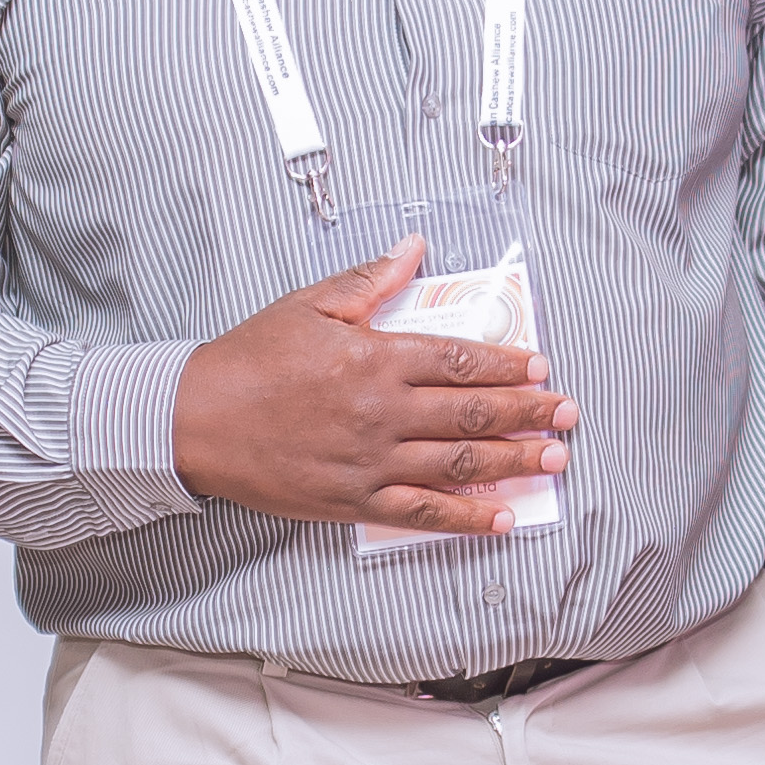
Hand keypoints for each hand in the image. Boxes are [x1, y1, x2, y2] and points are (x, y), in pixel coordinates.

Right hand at [173, 236, 575, 530]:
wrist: (196, 421)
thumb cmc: (250, 360)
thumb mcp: (310, 303)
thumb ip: (371, 278)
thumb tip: (416, 246)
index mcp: (375, 358)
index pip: (461, 360)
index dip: (509, 364)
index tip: (541, 367)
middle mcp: (382, 411)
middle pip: (473, 412)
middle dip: (529, 413)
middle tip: (568, 414)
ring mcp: (372, 461)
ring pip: (459, 463)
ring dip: (513, 462)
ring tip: (553, 460)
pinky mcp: (355, 502)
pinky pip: (423, 514)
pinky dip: (466, 518)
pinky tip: (502, 518)